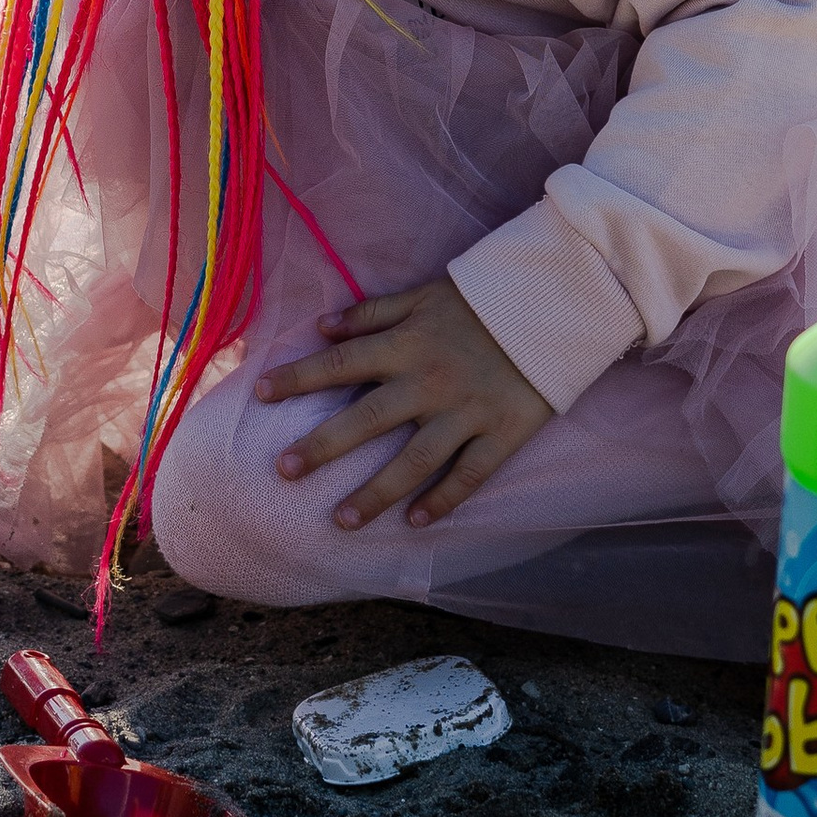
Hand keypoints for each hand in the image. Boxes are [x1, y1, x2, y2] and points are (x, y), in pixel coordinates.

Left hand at [258, 278, 551, 530]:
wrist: (556, 302)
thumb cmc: (483, 300)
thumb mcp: (424, 295)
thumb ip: (373, 313)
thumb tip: (322, 327)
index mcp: (407, 344)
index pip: (341, 363)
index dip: (299, 377)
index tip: (259, 393)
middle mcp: (430, 381)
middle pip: (368, 420)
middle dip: (323, 446)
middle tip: (284, 471)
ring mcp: (466, 411)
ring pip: (415, 460)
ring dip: (376, 493)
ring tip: (341, 521)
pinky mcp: (503, 432)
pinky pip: (470, 473)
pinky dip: (444, 499)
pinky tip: (416, 521)